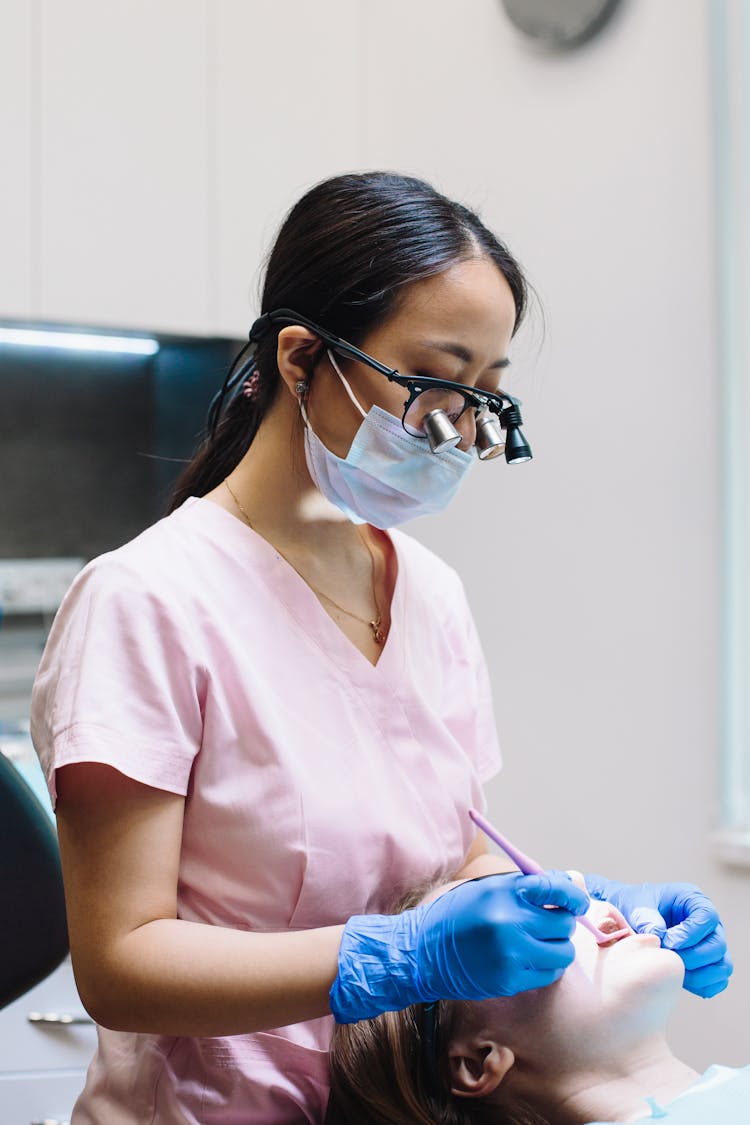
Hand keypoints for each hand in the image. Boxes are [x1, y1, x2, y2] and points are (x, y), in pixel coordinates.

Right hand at [330, 872, 589, 1022]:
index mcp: (505, 892)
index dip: (574, 895)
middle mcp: (510, 922)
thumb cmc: (457, 916)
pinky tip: (527, 960)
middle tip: (548, 925)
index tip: (576, 902)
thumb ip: (526, 888)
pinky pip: (548, 974)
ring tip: (538, 945)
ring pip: (562, 952)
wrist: (423, 952)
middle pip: (563, 923)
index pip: (556, 889)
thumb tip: (570, 885)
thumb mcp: (487, 889)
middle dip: (561, 923)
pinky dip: (544, 968)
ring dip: (556, 948)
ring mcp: (511, 953)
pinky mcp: (510, 980)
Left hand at [586, 874, 732, 998]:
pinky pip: (717, 981)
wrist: (630, 920)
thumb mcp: (637, 906)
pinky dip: (702, 986)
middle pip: (718, 944)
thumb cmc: (636, 907)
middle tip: (669, 960)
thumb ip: (647, 918)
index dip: (691, 933)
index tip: (669, 942)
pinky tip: (679, 981)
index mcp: (693, 900)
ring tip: (673, 973)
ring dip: (700, 975)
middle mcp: (708, 923)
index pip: (707, 916)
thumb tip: (659, 936)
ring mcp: (710, 944)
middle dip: (694, 957)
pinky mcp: (708, 965)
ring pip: (722, 966)